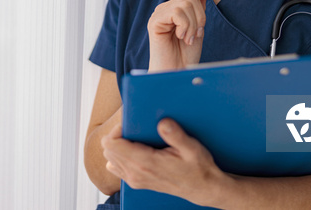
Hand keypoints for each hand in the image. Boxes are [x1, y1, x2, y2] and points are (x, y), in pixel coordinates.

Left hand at [101, 118, 226, 205]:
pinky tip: (134, 150)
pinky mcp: (136, 182)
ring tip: (135, 138)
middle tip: (135, 127)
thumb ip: (175, 134)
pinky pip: (116, 167)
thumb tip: (162, 122)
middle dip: (117, 135)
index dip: (117, 129)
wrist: (202, 188)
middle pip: (108, 149)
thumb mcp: (192, 148)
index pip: (112, 144)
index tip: (130, 123)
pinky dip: (120, 156)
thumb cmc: (198, 167)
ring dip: (118, 145)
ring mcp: (134, 180)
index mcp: (145, 163)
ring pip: (110, 158)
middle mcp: (136, 173)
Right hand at [147, 0, 211, 70]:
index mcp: (176, 8)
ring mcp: (159, 14)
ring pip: (185, 3)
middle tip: (195, 34)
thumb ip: (198, 10)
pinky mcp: (155, 21)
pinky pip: (177, 12)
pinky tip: (182, 37)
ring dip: (194, 24)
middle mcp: (166, 8)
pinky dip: (185, 26)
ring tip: (188, 38)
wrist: (177, 73)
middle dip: (200, 15)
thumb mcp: (198, 28)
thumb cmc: (186, 55)